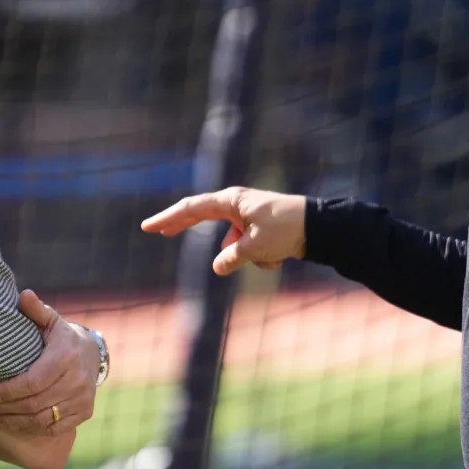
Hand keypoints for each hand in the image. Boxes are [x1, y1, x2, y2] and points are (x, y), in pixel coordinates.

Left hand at [0, 290, 100, 435]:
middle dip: (5, 408)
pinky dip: (31, 428)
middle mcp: (77, 380)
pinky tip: (14, 422)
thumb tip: (23, 295)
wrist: (92, 354)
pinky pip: (54, 428)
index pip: (32, 382)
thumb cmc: (61, 337)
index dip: (8, 391)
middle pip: (34, 403)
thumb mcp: (50, 320)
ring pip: (42, 419)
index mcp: (66, 356)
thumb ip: (35, 310)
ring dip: (14, 420)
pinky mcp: (84, 412)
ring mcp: (82, 399)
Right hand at [141, 187, 306, 275]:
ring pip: (236, 246)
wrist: (320, 226)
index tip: (148, 227)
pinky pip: (252, 249)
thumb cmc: (286, 229)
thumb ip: (231, 258)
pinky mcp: (260, 227)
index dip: (168, 219)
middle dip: (184, 227)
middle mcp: (237, 205)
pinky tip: (281, 254)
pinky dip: (264, 257)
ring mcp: (248, 216)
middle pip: (202, 216)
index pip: (192, 209)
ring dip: (253, 257)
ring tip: (274, 253)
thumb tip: (218, 267)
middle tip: (158, 232)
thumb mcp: (254, 247)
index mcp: (231, 202)